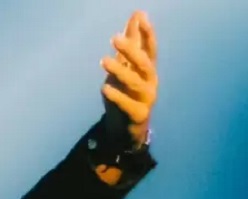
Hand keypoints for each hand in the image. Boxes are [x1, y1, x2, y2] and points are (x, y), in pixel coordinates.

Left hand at [100, 10, 157, 147]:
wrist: (126, 128)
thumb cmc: (126, 93)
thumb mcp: (127, 67)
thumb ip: (132, 43)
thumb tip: (137, 15)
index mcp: (148, 69)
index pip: (150, 48)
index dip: (147, 33)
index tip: (140, 17)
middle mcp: (150, 82)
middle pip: (144, 63)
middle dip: (131, 50)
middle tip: (115, 39)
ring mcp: (146, 98)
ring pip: (135, 83)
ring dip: (119, 70)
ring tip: (103, 61)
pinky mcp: (138, 114)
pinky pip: (127, 104)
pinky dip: (116, 95)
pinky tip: (104, 88)